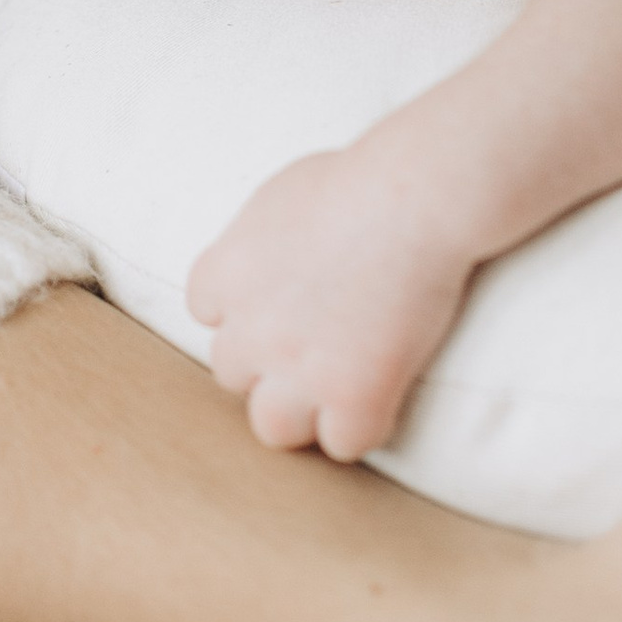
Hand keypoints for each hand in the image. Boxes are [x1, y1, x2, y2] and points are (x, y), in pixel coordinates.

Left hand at [187, 145, 476, 458]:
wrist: (414, 197)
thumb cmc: (360, 178)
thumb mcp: (282, 194)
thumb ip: (259, 240)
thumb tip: (268, 263)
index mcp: (226, 273)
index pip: (206, 311)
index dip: (246, 307)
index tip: (284, 295)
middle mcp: (251, 331)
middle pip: (233, 372)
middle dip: (269, 360)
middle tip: (318, 337)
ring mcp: (299, 371)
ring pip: (273, 427)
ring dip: (302, 411)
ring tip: (337, 388)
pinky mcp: (353, 398)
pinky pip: (344, 444)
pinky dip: (365, 424)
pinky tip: (387, 392)